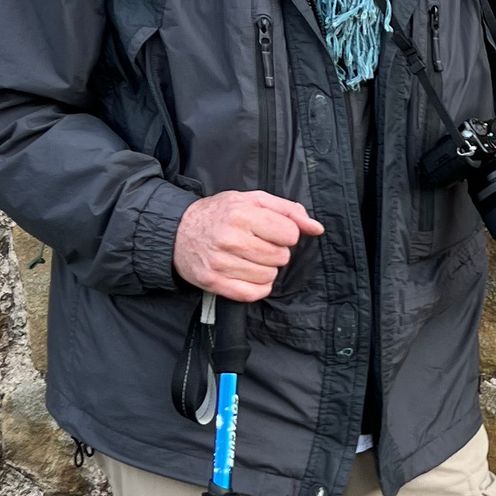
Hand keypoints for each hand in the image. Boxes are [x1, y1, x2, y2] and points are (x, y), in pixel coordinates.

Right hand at [174, 190, 322, 300]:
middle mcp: (230, 238)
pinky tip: (249, 274)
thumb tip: (317, 228)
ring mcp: (220, 263)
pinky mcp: (213, 282)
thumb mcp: (253, 201)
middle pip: (281, 257)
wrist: (178, 231)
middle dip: (276, 252)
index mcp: (241, 213)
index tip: (272, 231)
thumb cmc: (221, 213)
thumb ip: (289, 211)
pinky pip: (253, 294)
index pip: (290, 234)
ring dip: (266, 270)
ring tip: (250, 258)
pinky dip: (258, 287)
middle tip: (258, 245)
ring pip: (269, 277)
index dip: (286, 234)